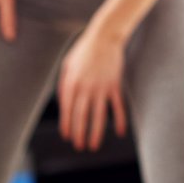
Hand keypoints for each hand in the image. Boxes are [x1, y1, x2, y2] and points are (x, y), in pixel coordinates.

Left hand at [58, 25, 127, 151]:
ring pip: (98, 116)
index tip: (68, 137)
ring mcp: (101, 87)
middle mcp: (85, 88)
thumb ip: (64, 84)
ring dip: (95, 133)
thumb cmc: (84, 50)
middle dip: (79, 134)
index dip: (67, 126)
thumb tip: (63, 103)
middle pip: (81, 117)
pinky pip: (118, 106)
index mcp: (71, 83)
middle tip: (80, 146)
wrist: (104, 36)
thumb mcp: (67, 65)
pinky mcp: (115, 85)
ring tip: (93, 146)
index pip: (67, 111)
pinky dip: (119, 120)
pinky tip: (120, 132)